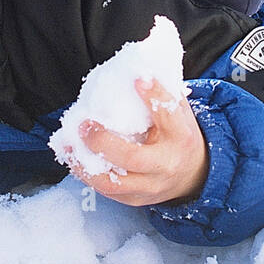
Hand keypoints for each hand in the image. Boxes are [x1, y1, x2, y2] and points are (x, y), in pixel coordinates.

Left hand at [70, 78, 209, 206]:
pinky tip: (73, 157)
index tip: (138, 79)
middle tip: (85, 124)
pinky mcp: (134, 200)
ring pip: (114, 183)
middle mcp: (166, 165)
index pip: (169, 115)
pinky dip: (85, 174)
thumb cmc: (180, 137)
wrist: (194, 176)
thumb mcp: (180, 114)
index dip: (154, 96)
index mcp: (181, 138)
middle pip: (133, 159)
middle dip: (104, 142)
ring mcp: (150, 187)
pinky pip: (106, 191)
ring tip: (69, 144)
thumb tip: (138, 63)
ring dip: (86, 164)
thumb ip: (163, 92)